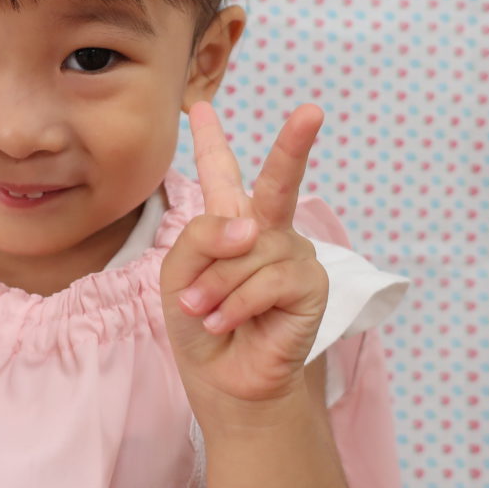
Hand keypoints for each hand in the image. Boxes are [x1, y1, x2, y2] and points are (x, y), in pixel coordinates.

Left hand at [160, 100, 328, 411]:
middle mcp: (267, 233)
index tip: (201, 106)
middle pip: (278, 181)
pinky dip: (237, 304)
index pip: (222, 175)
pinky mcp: (311, 286)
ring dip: (217, 286)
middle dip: (294, 144)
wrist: (223, 381)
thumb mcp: (177, 276)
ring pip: (250, 250)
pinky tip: (224, 322)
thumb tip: (251, 227)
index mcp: (230, 224)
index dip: (212, 140)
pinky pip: (268, 279)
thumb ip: (200, 238)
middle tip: (311, 111)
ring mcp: (293, 256)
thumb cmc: (198, 327)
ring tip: (204, 313)